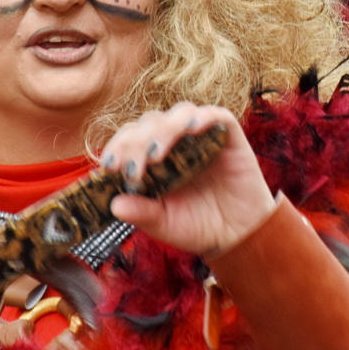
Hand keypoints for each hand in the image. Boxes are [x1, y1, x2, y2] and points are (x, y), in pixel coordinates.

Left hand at [101, 103, 276, 254]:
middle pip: (150, 122)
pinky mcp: (229, 136)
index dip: (117, 147)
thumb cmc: (199, 227)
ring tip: (156, 154)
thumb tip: (114, 205)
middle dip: (136, 141)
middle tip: (132, 167)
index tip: (109, 166)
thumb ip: (142, 213)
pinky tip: (192, 130)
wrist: (239, 237)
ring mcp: (202, 137)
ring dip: (164, 129)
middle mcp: (176, 143)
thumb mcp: (165, 224)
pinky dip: (203, 118)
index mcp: (154, 159)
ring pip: (179, 113)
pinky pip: (217, 115)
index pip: (130, 138)